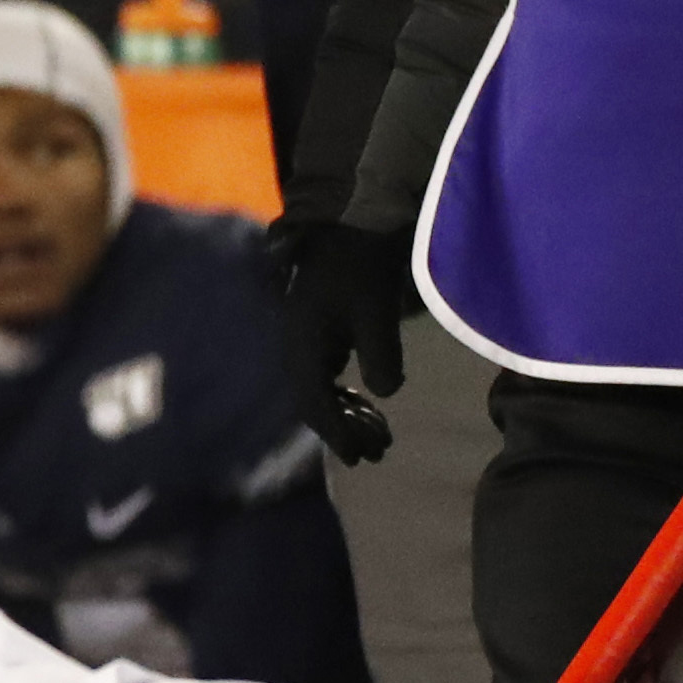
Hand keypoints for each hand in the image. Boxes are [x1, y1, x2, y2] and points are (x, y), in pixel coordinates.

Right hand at [275, 218, 417, 464]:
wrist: (353, 224)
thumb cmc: (362, 265)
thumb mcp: (375, 309)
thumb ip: (380, 353)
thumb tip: (385, 394)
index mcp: (302, 345)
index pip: (314, 402)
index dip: (337, 433)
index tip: (362, 458)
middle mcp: (297, 347)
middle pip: (315, 402)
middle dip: (344, 430)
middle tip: (379, 452)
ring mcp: (307, 340)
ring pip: (321, 392)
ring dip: (348, 415)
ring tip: (380, 434)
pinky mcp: (321, 333)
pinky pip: (328, 377)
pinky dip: (347, 396)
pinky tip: (369, 405)